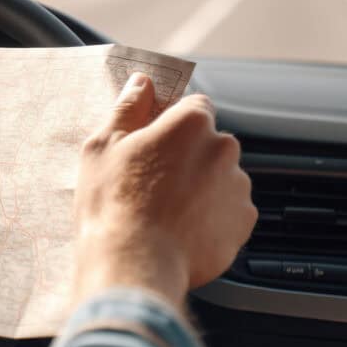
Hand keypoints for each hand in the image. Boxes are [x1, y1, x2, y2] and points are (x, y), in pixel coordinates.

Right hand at [72, 73, 256, 308]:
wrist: (133, 264)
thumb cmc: (114, 204)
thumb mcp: (104, 146)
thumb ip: (128, 107)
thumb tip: (142, 82)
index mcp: (191, 123)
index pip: (194, 104)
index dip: (172, 122)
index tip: (154, 141)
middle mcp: (223, 149)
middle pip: (208, 142)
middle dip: (186, 156)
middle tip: (151, 181)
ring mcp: (238, 188)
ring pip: (219, 177)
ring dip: (200, 187)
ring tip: (164, 211)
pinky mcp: (242, 224)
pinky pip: (228, 212)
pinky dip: (210, 218)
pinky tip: (180, 229)